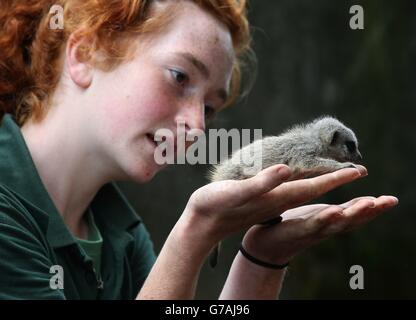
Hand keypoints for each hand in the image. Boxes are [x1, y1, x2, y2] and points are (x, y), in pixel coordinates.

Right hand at [181, 164, 368, 251]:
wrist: (202, 224)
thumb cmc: (215, 206)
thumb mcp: (236, 192)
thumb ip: (261, 182)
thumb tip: (287, 169)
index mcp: (276, 197)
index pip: (313, 186)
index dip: (336, 178)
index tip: (358, 170)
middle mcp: (278, 201)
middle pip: (314, 189)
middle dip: (336, 180)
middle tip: (358, 171)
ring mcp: (271, 202)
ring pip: (304, 191)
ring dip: (324, 183)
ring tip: (338, 175)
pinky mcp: (263, 201)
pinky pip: (291, 191)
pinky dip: (304, 184)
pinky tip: (302, 180)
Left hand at [242, 195, 398, 265]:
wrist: (266, 245)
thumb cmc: (292, 227)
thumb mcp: (314, 214)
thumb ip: (331, 207)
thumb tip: (346, 194)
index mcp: (329, 220)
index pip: (355, 213)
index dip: (374, 208)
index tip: (392, 200)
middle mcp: (325, 227)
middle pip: (352, 220)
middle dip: (372, 211)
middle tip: (390, 201)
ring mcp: (312, 230)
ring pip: (336, 223)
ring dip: (353, 214)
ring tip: (369, 203)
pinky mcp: (296, 231)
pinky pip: (312, 225)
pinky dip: (325, 219)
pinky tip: (335, 210)